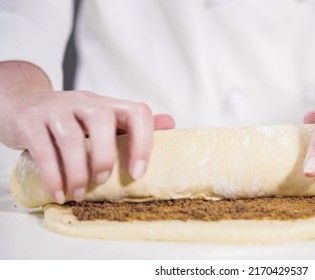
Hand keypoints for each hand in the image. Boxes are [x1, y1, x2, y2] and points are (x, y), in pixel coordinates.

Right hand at [0, 62, 174, 202]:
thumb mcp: (103, 119)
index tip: (138, 173)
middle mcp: (84, 102)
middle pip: (102, 120)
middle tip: (102, 181)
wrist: (24, 105)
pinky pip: (43, 149)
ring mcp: (56, 109)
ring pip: (70, 137)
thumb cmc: (72, 119)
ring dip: (77, 171)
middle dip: (106, 156)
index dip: (143, 141)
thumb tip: (171, 124)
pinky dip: (53, 176)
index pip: (136, 112)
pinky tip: (59, 193)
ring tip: (80, 194)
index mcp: (108, 105)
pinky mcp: (30, 121)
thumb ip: (133, 125)